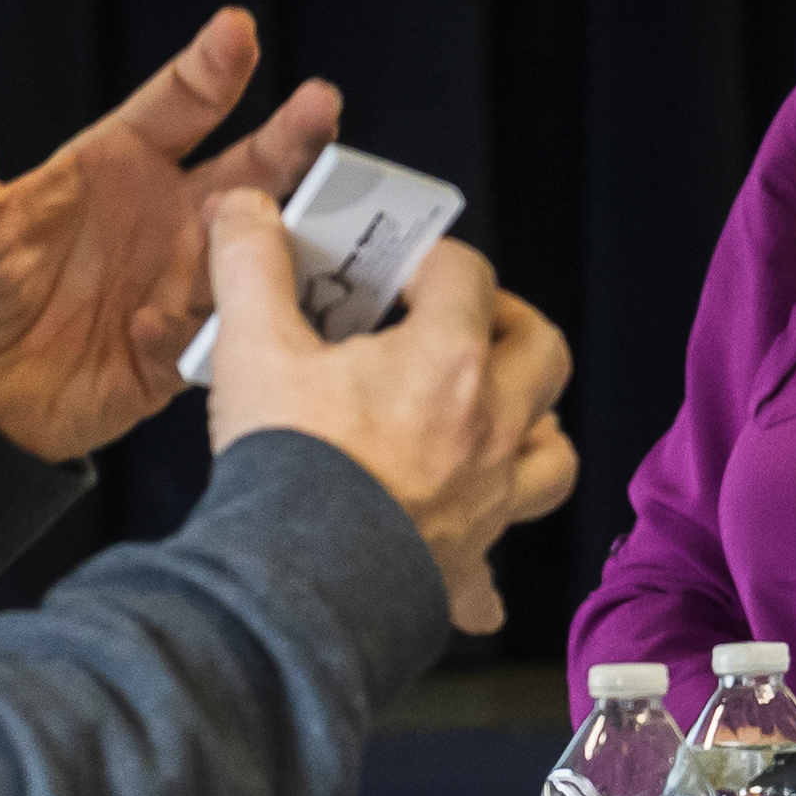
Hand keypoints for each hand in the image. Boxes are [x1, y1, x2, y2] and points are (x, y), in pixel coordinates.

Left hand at [0, 9, 344, 460]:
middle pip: (247, 166)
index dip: (211, 70)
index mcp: (118, 166)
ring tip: (278, 222)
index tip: (237, 33)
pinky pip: (213, 332)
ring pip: (254, 246)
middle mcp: (166, 215)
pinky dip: (197, 326)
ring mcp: (181, 278)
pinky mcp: (184, 346)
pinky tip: (154, 325)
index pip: (179, 106)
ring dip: (273, 232)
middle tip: (321, 106)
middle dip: (290, 137)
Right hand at [197, 194, 572, 633]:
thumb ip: (251, 268)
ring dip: (534, 432)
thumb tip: (245, 208)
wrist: (290, 586)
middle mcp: (488, 428)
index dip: (436, 260)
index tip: (399, 272)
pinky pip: (492, 574)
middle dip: (509, 327)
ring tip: (494, 423)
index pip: (469, 276)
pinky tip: (460, 562)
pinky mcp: (463, 567)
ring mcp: (486, 500)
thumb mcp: (253, 349)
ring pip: (551, 455)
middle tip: (462, 324)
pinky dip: (483, 566)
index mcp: (447, 362)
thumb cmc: (284, 463)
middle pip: (542, 352)